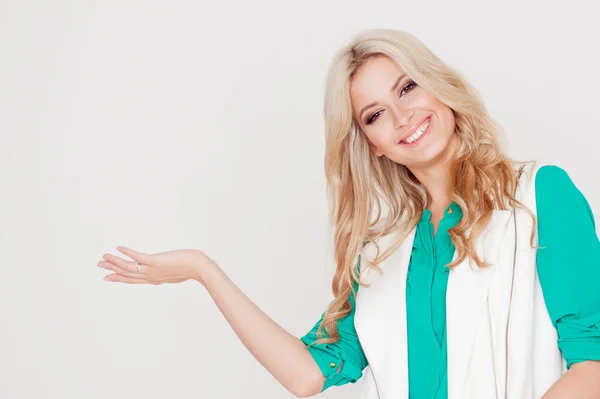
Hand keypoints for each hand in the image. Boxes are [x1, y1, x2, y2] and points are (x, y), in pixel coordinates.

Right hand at [98, 246, 216, 284]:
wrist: (200, 268)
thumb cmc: (193, 268)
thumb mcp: (177, 271)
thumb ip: (169, 270)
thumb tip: (168, 267)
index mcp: (155, 279)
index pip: (133, 280)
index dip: (120, 278)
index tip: (108, 277)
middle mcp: (151, 276)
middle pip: (127, 274)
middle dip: (112, 270)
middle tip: (99, 266)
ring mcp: (152, 270)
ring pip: (129, 267)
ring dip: (115, 262)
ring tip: (103, 257)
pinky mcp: (156, 261)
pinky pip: (138, 257)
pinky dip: (128, 252)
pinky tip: (118, 248)